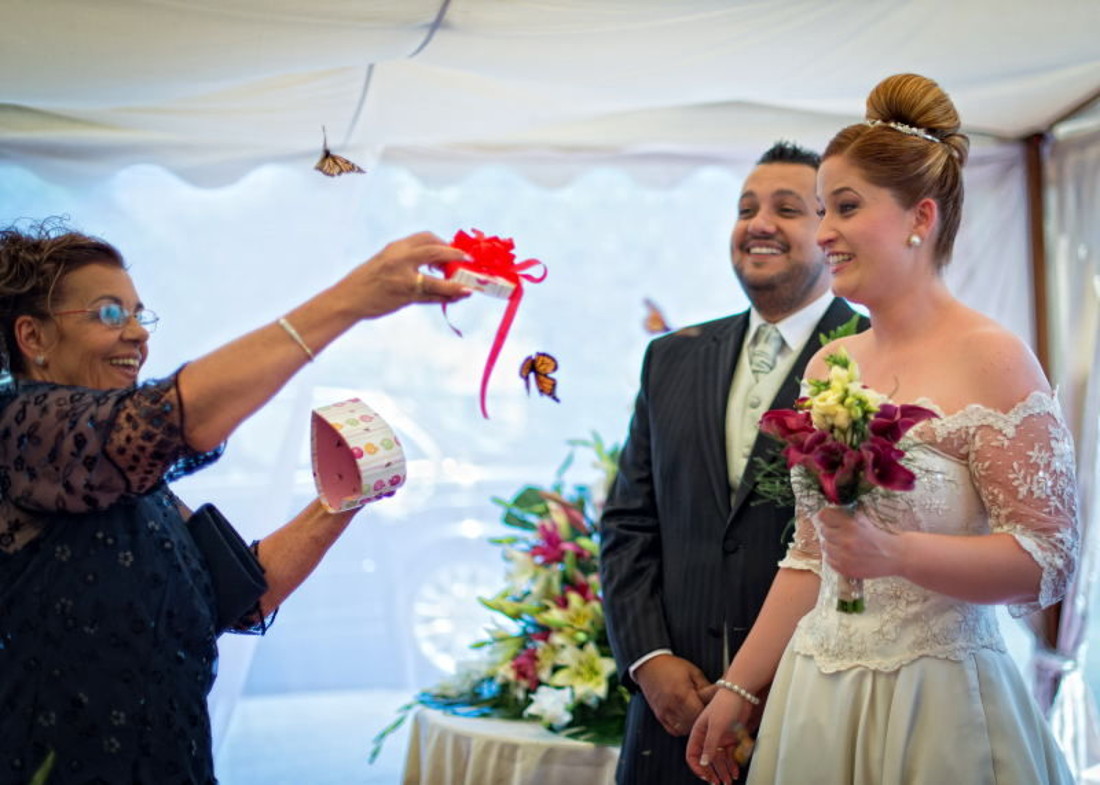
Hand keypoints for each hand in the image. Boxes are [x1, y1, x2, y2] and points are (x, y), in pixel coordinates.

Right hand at [338, 231, 471, 318]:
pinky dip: (446, 298)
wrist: (348, 298)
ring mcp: (403, 279)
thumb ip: (408, 258)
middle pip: (435, 252)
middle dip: (455, 255)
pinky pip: (431, 297)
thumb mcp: (386, 260)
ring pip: (436, 281)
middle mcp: (400, 260)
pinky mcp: (404, 297)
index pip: (426, 237)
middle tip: (467, 261)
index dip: (444, 243)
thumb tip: (437, 261)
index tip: (454, 250)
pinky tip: (457, 297)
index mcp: (396, 248)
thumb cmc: (368, 280)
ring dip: (455, 285)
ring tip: (468, 288)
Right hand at [634, 655, 710, 735]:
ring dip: (692, 725)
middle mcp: (672, 706)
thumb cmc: (671, 666)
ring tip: (697, 715)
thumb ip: (706, 687)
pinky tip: (687, 719)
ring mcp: (664, 713)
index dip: (709, 713)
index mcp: (682, 694)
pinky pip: (673, 730)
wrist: (649, 665)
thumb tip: (718, 697)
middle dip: (702, 720)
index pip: (700, 713)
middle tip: (707, 713)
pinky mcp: (659, 715)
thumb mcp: (693, 672)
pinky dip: (682, 728)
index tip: (714, 708)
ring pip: (683, 730)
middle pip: (693, 724)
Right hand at [686, 690, 752, 784]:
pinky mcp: (730, 737)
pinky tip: (735, 772)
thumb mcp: (716, 726)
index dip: (697, 767)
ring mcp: (719, 737)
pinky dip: (732, 764)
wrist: (741, 693)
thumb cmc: (725, 704)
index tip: (705, 776)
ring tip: (728, 782)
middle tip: (717, 784)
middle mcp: (707, 737)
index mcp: (698, 733)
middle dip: (712, 773)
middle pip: (706, 759)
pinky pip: (730, 755)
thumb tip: (703, 763)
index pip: (692, 754)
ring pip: (719, 759)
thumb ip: (709, 745)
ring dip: (723, 771)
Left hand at [816, 504, 900, 579]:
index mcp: (851, 525)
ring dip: (831, 544)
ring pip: (824, 546)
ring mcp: (844, 557)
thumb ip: (846, 516)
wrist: (895, 556)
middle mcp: (846, 541)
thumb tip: (825, 512)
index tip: (829, 518)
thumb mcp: (864, 520)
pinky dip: (834, 557)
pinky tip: (844, 555)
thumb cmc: (879, 536)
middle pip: (823, 531)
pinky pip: (829, 560)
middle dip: (830, 530)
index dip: (826, 516)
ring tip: (842, 545)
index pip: (824, 516)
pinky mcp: (845, 569)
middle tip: (839, 533)